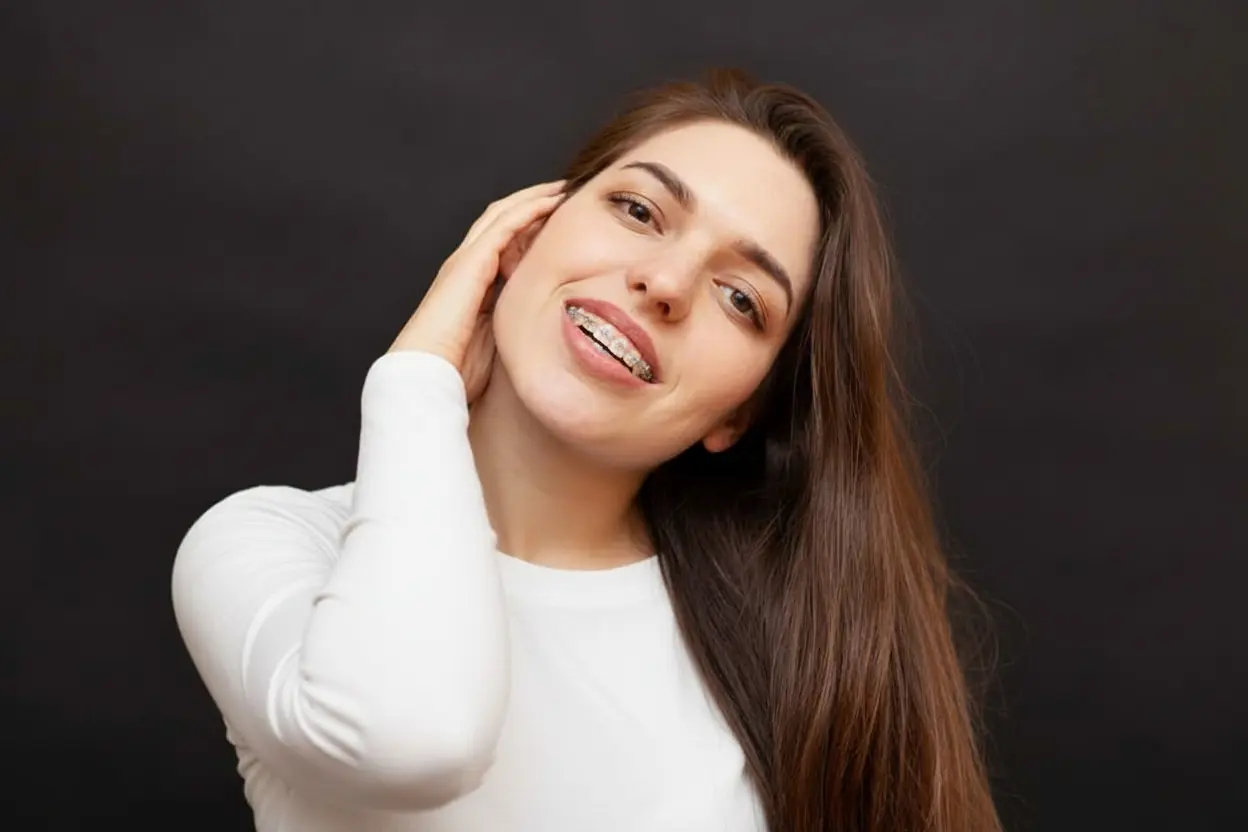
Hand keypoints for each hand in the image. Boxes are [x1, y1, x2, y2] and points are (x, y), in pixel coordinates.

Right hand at [388, 180, 564, 402]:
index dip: (527, 228)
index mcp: (471, 285)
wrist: (426, 376)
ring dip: (533, 199)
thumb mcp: (495, 339)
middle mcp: (466, 266)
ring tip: (561, 189)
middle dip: (531, 204)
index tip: (558, 222)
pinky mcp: (471, 262)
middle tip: (562, 193)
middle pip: (501, 221)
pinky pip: (504, 226)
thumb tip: (541, 323)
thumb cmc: (457, 370)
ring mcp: (466, 261)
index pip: (502, 244)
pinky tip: (552, 201)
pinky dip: (529, 209)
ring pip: (502, 215)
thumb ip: (511, 322)